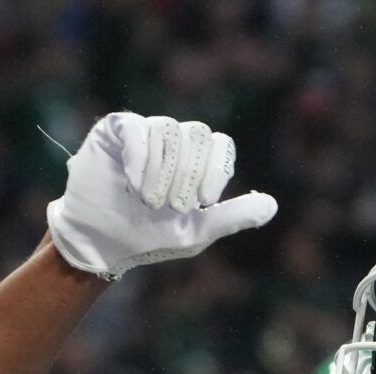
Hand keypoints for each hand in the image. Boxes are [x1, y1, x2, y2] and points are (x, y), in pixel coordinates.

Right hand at [46, 112, 277, 279]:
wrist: (102, 243)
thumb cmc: (148, 238)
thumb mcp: (196, 232)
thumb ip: (232, 217)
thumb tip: (272, 205)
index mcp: (196, 161)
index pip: (220, 144)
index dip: (216, 170)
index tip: (205, 201)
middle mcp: (173, 140)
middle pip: (197, 134)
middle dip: (188, 175)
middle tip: (170, 207)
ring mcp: (144, 131)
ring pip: (168, 131)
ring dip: (161, 173)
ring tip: (147, 201)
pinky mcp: (115, 130)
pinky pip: (137, 129)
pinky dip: (140, 159)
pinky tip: (134, 185)